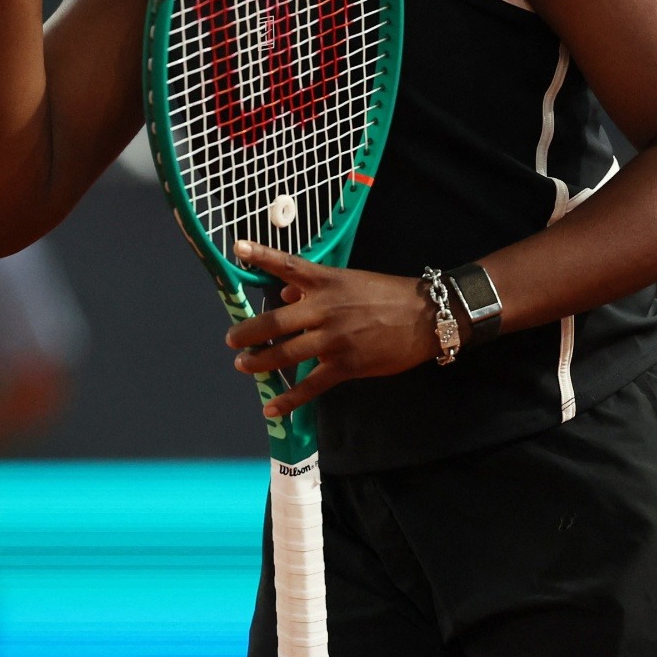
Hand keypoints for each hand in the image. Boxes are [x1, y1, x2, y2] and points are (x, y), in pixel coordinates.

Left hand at [225, 240, 439, 418]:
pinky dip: (289, 399)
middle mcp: (324, 309)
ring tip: (243, 365)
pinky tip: (271, 408)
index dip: (260, 256)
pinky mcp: (345, 365)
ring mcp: (333, 339)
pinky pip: (311, 385)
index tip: (238, 248)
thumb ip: (312, 288)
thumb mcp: (348, 280)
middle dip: (248, 332)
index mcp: (325, 282)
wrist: (426, 317)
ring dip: (260, 361)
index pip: (287, 266)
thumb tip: (284, 296)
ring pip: (286, 354)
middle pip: (275, 322)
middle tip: (231, 340)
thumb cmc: (386, 294)